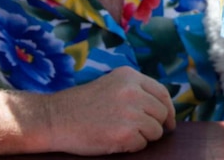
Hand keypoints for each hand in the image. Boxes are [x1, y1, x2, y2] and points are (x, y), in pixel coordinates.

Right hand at [42, 66, 176, 154]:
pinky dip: (132, 146)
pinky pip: (142, 144)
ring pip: (155, 131)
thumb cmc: (82, 104)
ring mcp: (130, 113)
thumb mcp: (111, 85)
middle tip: (141, 132)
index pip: (162, 93)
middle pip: (162, 113)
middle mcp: (133, 91)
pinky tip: (115, 140)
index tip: (169, 122)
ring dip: (143, 137)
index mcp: (130, 76)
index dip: (168, 110)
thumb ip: (135, 90)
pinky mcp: (124, 134)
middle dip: (155, 125)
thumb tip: (163, 108)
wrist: (55, 118)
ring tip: (121, 133)